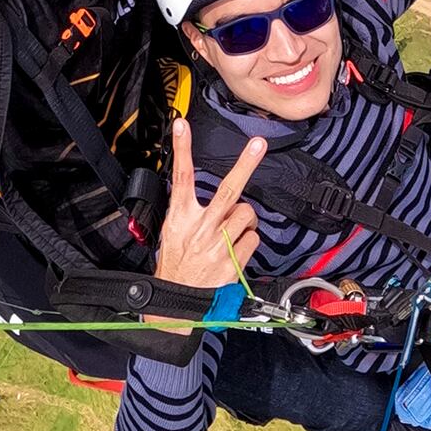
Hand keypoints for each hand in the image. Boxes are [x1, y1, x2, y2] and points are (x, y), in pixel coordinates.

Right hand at [150, 120, 264, 314]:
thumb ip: (191, 214)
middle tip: (258, 144)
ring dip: (245, 219)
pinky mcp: (231, 262)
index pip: (181, 177)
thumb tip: (216, 201)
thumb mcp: (172, 235)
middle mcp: (200, 228)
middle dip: (245, 164)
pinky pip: (252, 239)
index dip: (182, 149)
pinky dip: (248, 243)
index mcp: (180, 218)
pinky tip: (234, 252)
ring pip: (246, 214)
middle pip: (228, 189)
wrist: (174, 304)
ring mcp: (217, 245)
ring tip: (233, 231)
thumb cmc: (175, 267)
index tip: (182, 126)